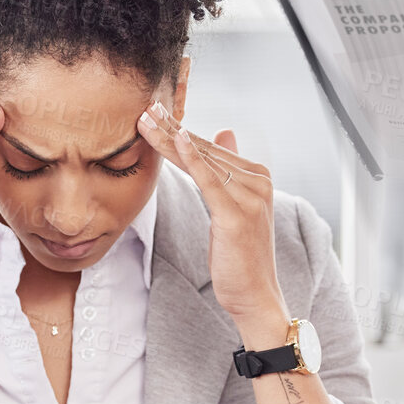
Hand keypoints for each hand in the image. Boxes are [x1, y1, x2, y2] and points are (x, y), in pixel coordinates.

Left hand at [136, 103, 288, 348]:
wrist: (256, 295)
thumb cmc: (241, 256)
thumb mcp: (235, 209)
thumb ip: (229, 171)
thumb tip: (225, 133)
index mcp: (258, 177)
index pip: (212, 149)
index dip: (182, 131)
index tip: (157, 113)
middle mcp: (258, 182)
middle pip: (205, 150)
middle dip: (172, 129)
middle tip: (146, 108)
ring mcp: (250, 196)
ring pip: (202, 161)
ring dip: (170, 138)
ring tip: (146, 120)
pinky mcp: (236, 213)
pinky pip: (208, 179)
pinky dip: (192, 157)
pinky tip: (175, 139)